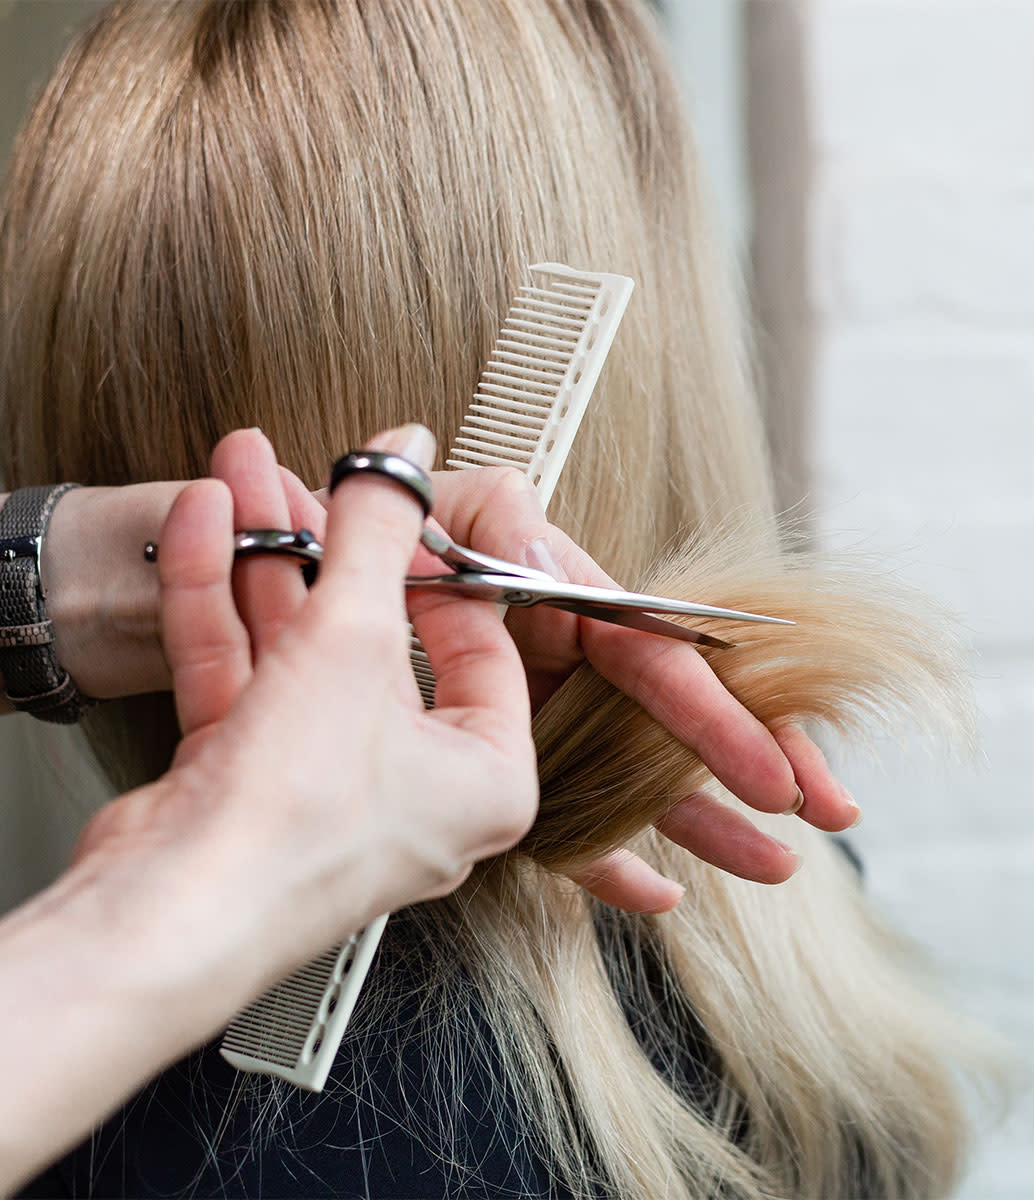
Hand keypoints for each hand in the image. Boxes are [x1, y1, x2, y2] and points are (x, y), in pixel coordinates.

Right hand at [72, 425, 537, 976]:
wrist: (167, 915)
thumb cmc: (292, 829)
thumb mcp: (351, 642)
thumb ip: (377, 535)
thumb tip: (400, 460)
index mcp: (484, 776)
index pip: (482, 647)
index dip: (441, 569)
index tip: (409, 516)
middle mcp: (413, 788)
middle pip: (378, 641)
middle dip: (332, 546)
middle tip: (313, 480)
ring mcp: (327, 787)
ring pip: (302, 650)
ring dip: (269, 560)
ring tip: (244, 482)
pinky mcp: (251, 785)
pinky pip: (247, 675)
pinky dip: (222, 605)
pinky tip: (204, 534)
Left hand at [424, 467, 861, 911]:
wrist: (331, 571)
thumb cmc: (398, 534)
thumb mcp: (448, 507)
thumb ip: (504, 521)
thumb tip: (553, 563)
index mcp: (570, 603)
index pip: (658, 661)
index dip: (718, 715)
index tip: (770, 770)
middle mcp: (572, 663)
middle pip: (678, 719)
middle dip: (760, 760)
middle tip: (829, 810)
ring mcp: (548, 717)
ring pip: (639, 777)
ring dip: (707, 820)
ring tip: (773, 863)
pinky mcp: (510, 763)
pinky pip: (562, 822)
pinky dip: (606, 861)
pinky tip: (654, 895)